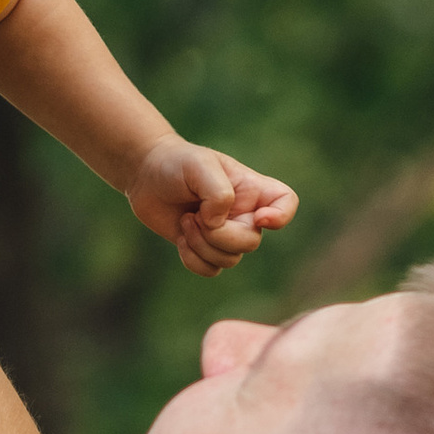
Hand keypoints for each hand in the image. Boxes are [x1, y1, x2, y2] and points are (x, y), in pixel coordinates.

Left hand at [126, 136, 300, 277]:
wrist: (147, 175)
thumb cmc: (177, 164)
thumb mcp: (199, 166)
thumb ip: (218, 192)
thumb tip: (218, 223)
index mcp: (252, 189)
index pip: (286, 203)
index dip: (280, 216)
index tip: (258, 217)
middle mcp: (244, 214)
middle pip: (250, 242)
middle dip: (219, 235)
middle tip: (196, 215)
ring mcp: (225, 233)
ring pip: (230, 259)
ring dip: (201, 245)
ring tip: (186, 221)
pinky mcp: (204, 248)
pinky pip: (211, 270)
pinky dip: (193, 259)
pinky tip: (180, 238)